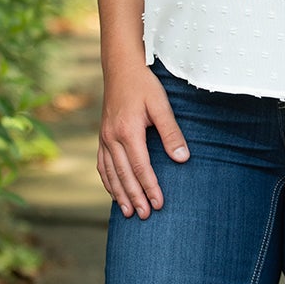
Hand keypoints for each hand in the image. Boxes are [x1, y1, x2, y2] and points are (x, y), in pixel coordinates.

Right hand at [97, 60, 188, 218]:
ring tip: (128, 213)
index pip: (140, 167)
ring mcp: (104, 137)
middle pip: (124, 175)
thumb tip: (182, 158)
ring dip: (119, 194)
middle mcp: (112, 137)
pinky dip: (107, 181)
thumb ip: (171, 132)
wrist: (121, 67)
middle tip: (146, 216)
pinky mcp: (102, 136)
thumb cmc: (144, 84)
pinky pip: (102, 164)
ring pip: (110, 173)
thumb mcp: (161, 104)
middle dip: (135, 197)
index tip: (159, 204)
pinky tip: (114, 192)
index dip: (150, 187)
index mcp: (128, 131)